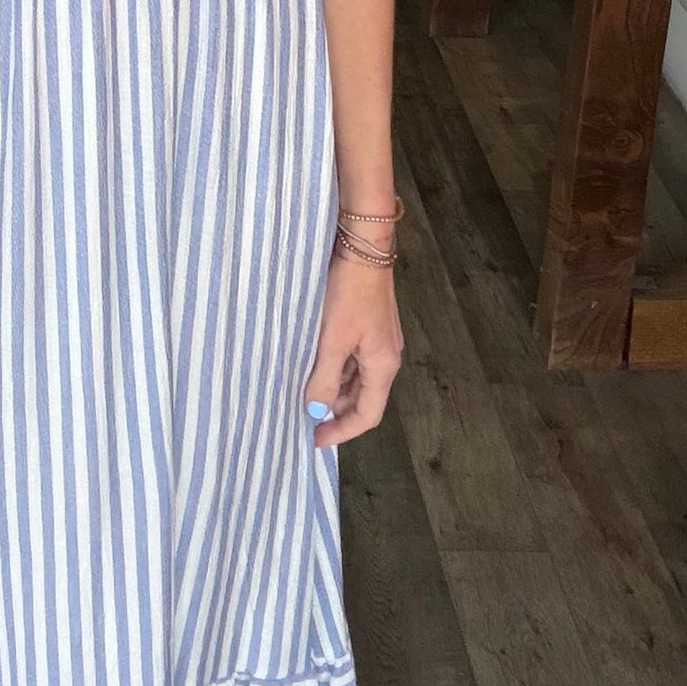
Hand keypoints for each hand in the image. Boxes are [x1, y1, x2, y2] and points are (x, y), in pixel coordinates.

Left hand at [304, 253, 401, 448]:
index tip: (315, 438)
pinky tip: (311, 360)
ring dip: (331, 386)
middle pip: (361, 397)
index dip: (342, 430)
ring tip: (301, 387)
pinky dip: (333, 365)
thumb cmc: (349, 293)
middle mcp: (385, 356)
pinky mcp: (367, 323)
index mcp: (383, 365)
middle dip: (334, 409)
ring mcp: (377, 339)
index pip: (367, 414)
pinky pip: (351, 356)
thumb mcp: (332, 340)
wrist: (362, 247)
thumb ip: (323, 377)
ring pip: (354, 376)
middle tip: (302, 413)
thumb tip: (315, 409)